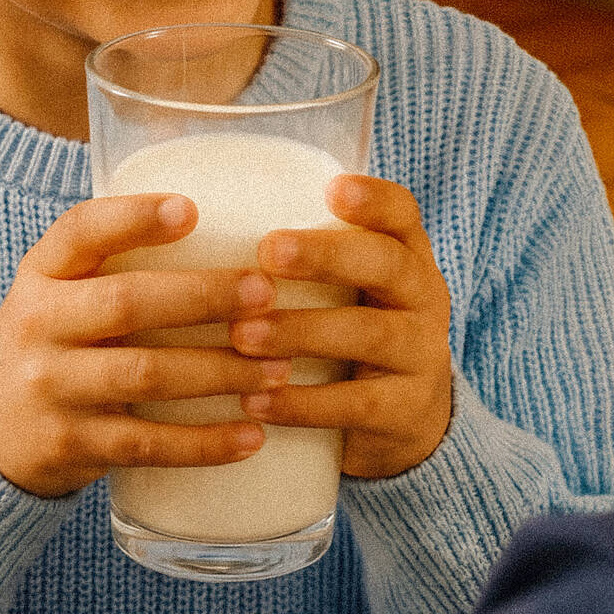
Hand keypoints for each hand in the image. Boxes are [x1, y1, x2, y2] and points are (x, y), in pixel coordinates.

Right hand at [0, 194, 289, 496]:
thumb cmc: (53, 344)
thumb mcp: (57, 292)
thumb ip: (113, 261)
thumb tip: (222, 223)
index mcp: (41, 275)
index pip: (80, 232)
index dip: (133, 217)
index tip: (191, 210)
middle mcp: (39, 326)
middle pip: (126, 303)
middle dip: (204, 296)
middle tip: (266, 294)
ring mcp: (53, 389)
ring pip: (146, 376)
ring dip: (221, 372)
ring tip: (280, 370)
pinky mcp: (72, 444)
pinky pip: (148, 444)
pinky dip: (204, 442)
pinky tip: (252, 436)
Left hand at [230, 176, 452, 478]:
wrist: (406, 424)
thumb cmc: (350, 335)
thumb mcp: (348, 291)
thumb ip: (302, 259)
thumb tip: (189, 215)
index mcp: (406, 257)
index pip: (402, 214)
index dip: (373, 198)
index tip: (330, 189)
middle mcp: (424, 298)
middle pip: (387, 264)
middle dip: (327, 256)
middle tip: (268, 250)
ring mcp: (422, 355)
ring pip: (369, 335)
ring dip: (301, 332)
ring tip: (241, 336)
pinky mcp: (407, 412)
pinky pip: (356, 405)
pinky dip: (302, 404)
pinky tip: (254, 401)